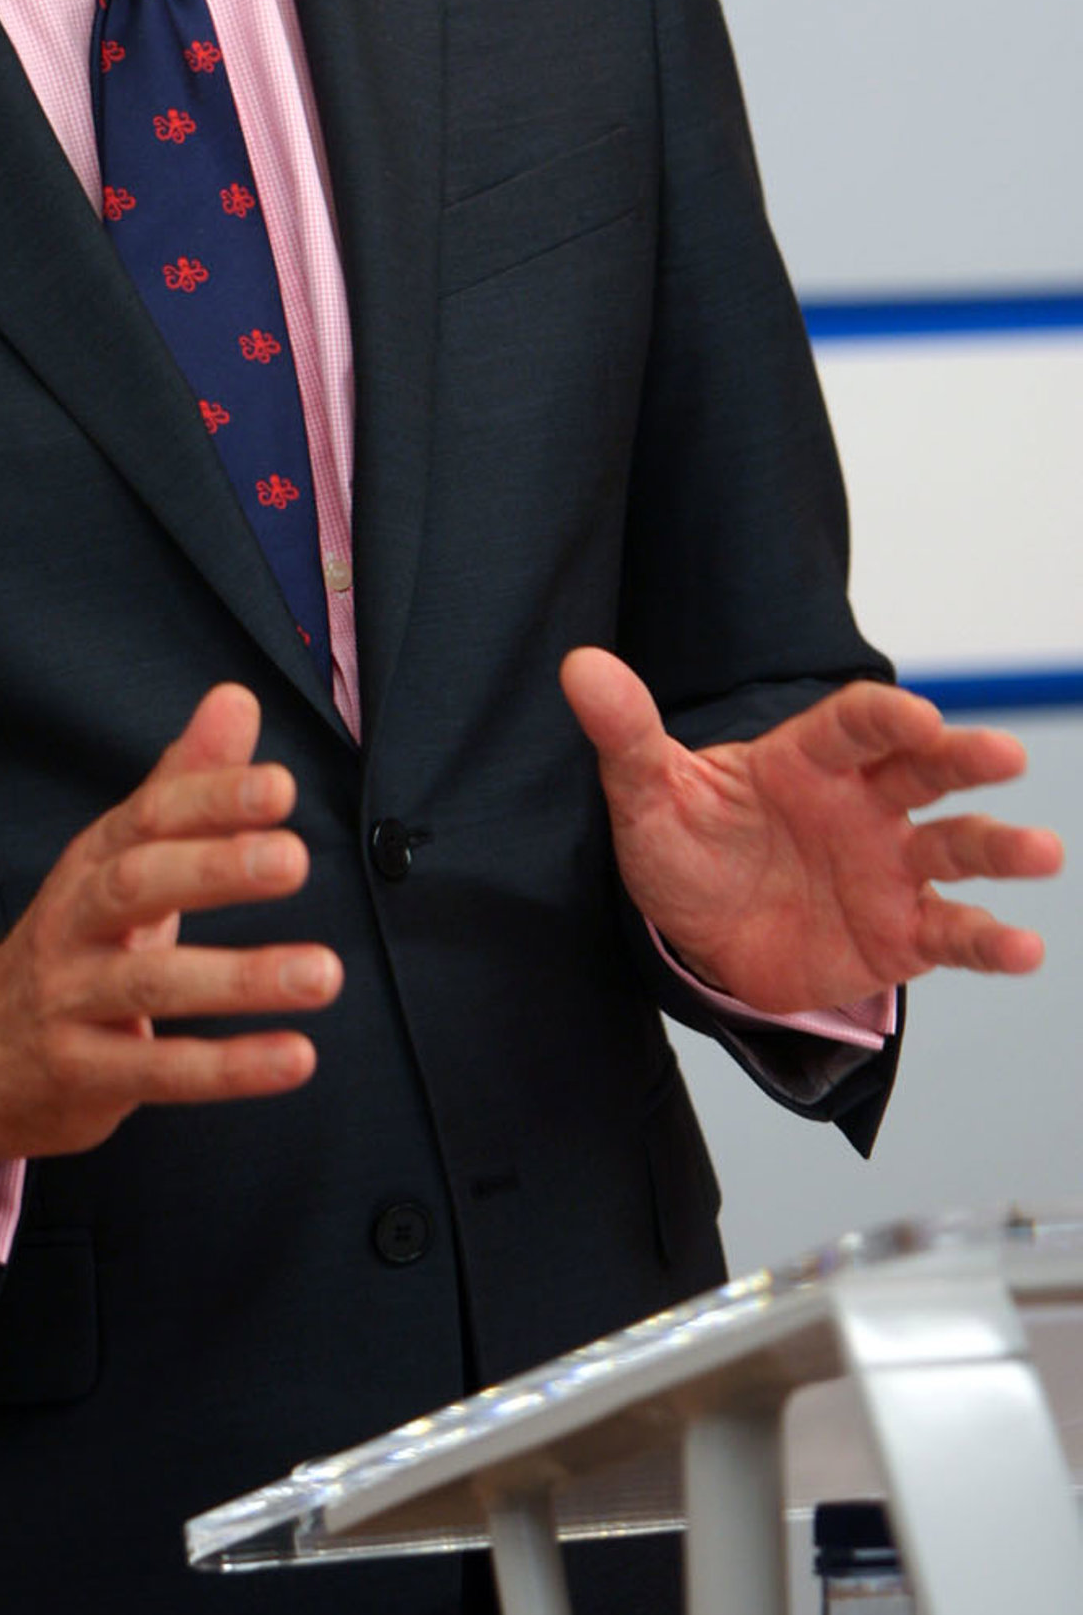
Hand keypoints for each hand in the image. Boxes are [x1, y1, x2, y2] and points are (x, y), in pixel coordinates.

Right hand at [0, 683, 341, 1167]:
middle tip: (295, 860)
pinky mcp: (80, 1073)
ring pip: (151, 984)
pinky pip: (157, 1070)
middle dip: (213, 869)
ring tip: (325, 974)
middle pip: (135, 884)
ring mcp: (70, 999)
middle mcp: (72, 922)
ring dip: (241, 978)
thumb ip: (185, 784)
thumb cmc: (79, 940)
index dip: (209, 800)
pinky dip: (228, 1068)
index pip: (147, 818)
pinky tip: (295, 1057)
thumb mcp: (122, 860)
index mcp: (92, 861)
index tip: (280, 788)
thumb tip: (236, 697)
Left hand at [561, 648, 1063, 1014]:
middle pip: (922, 771)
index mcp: (805, 760)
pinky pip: (953, 934)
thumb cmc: (683, 849)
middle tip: (1004, 756)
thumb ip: (625, 733)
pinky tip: (1023, 950)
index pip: (853, 725)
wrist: (699, 938)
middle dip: (964, 761)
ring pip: (955, 848)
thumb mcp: (646, 795)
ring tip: (1040, 851)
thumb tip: (579, 665)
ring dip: (1000, 848)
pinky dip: (991, 942)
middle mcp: (862, 805)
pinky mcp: (901, 934)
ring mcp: (889, 868)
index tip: (916, 715)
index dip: (884, 718)